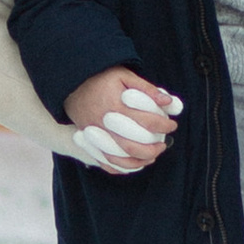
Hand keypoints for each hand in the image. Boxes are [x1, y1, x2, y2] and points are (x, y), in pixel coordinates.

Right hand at [64, 70, 181, 174]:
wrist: (72, 83)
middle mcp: (104, 124)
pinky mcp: (89, 142)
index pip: (145, 121)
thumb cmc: (101, 78)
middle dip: (153, 149)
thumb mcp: (124, 75)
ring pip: (118, 159)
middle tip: (163, 144)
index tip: (172, 125)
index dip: (163, 125)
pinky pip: (104, 162)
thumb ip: (147, 88)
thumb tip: (168, 101)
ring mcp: (95, 136)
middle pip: (132, 146)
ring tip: (151, 157)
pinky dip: (120, 167)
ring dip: (138, 162)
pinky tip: (133, 164)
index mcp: (115, 106)